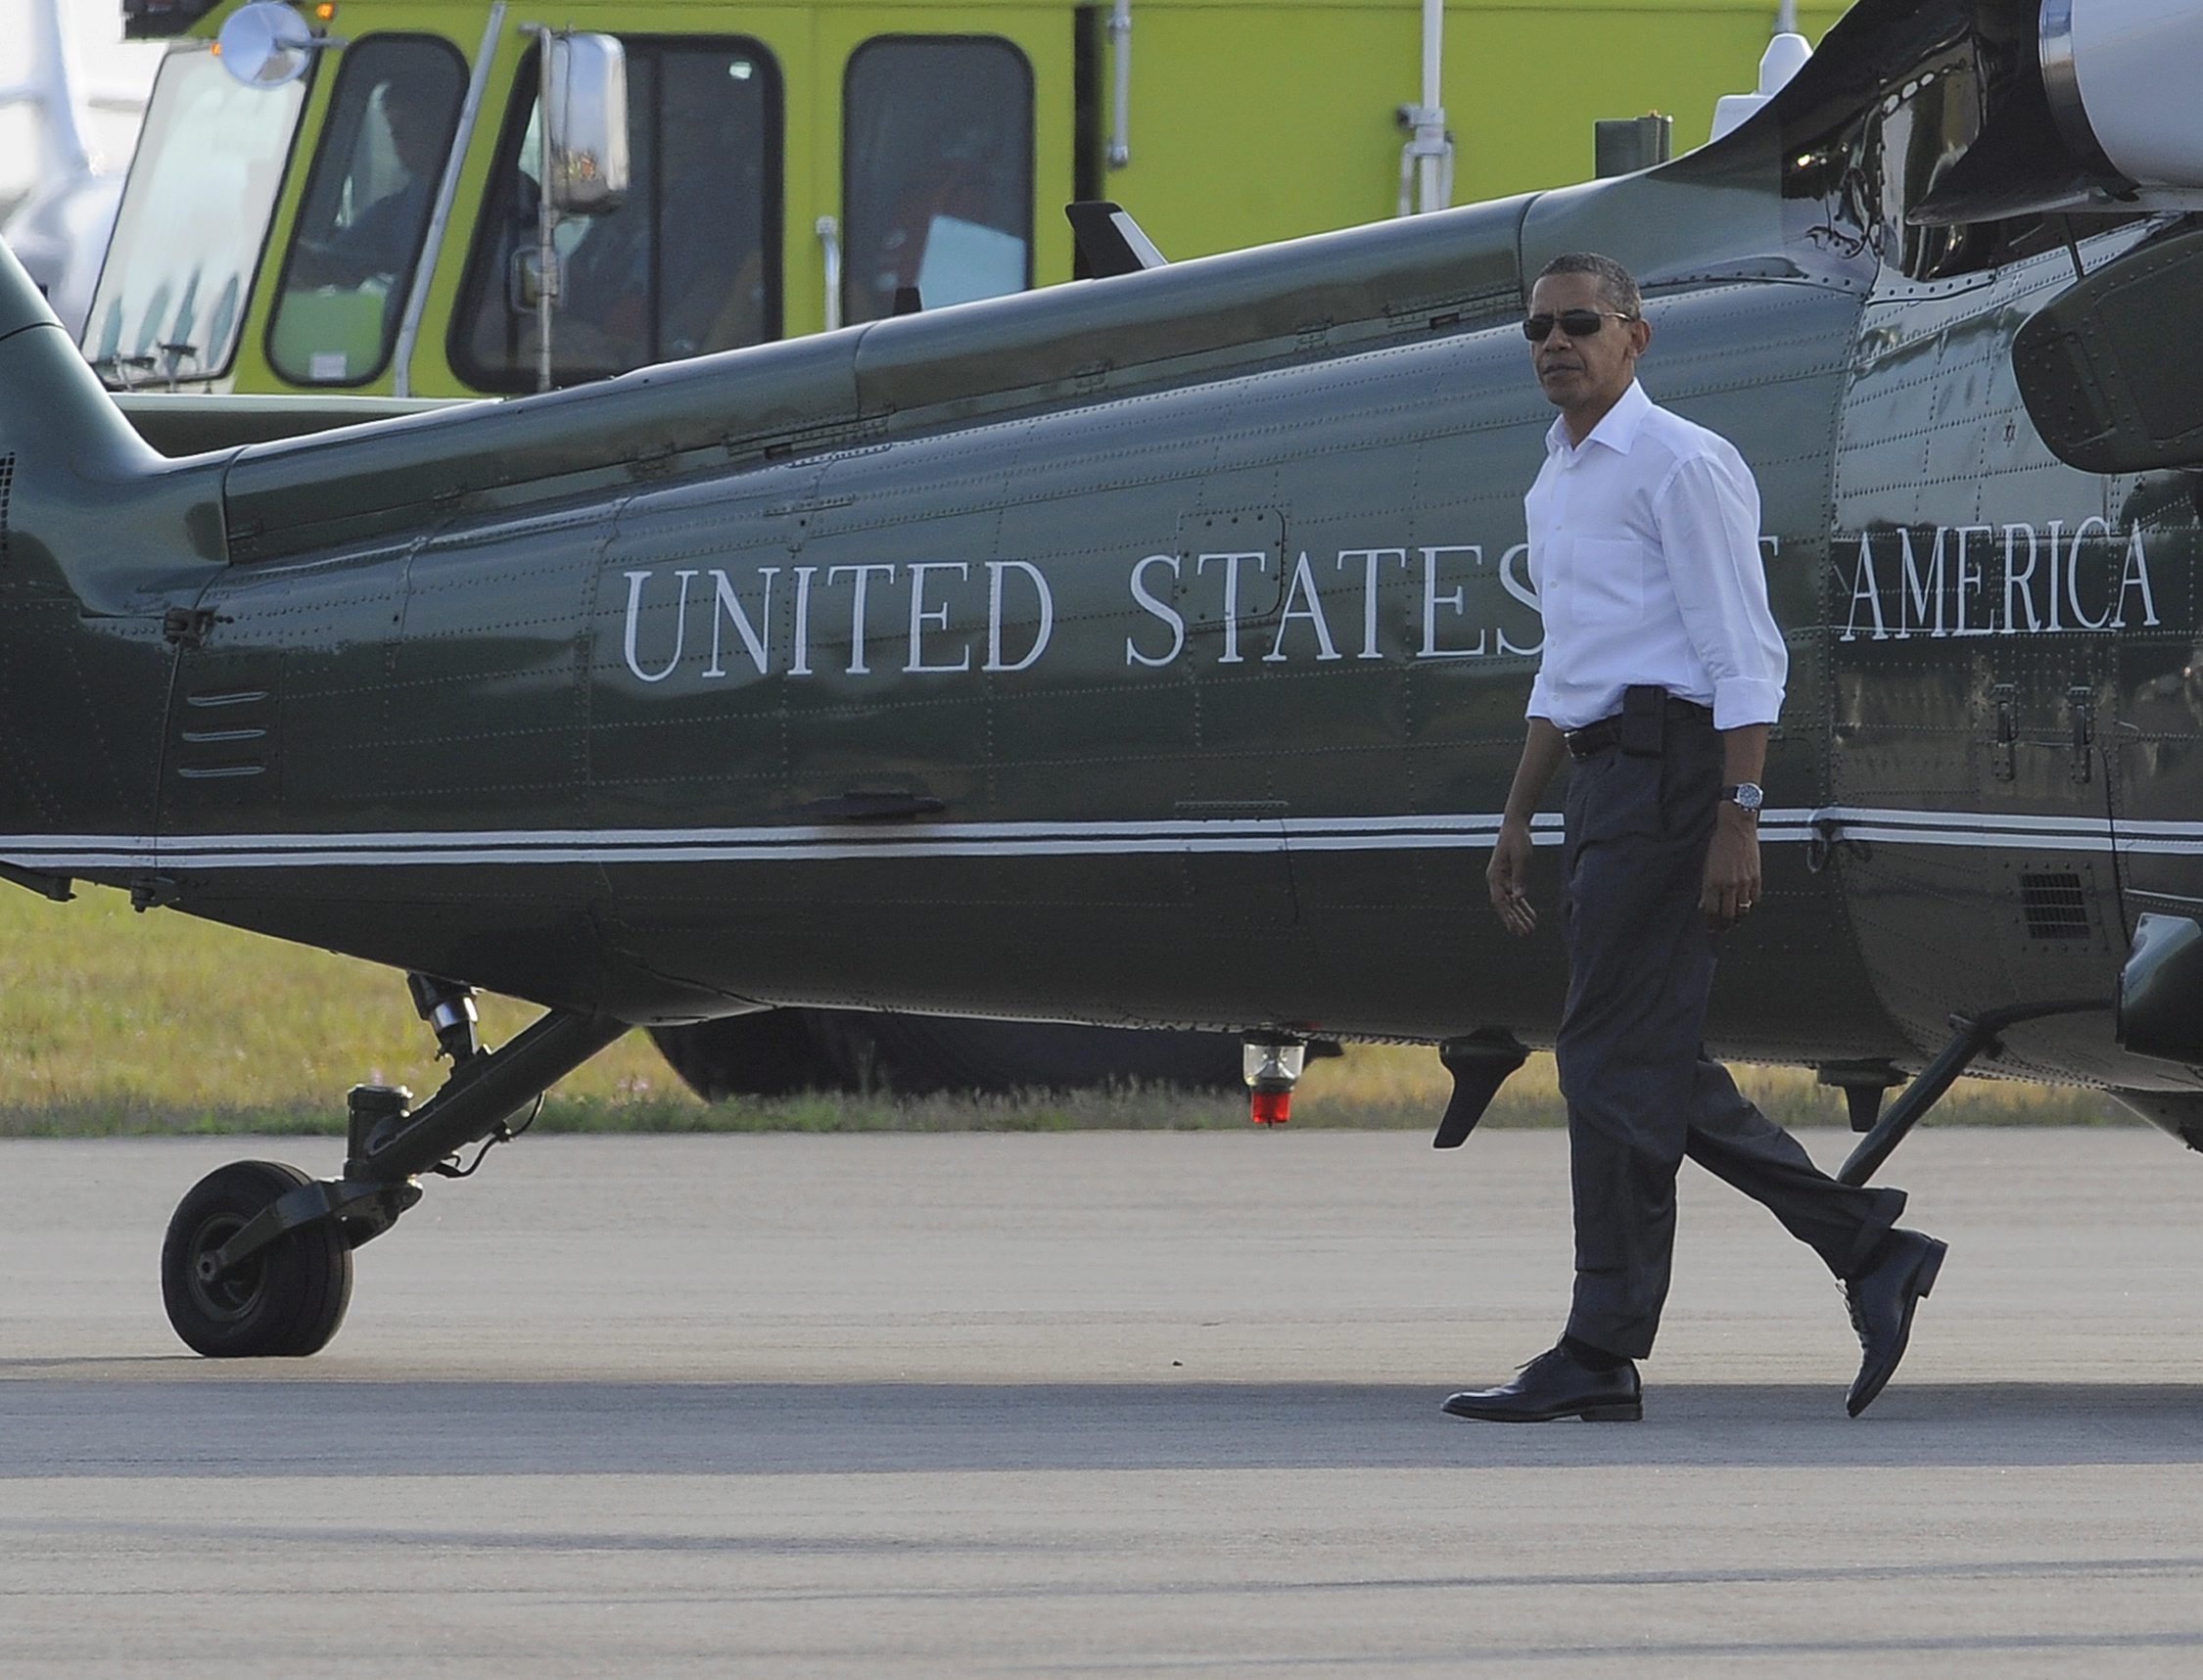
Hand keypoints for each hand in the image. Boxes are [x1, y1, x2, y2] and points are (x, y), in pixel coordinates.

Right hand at [1487, 819, 1537, 936]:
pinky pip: (1516, 895)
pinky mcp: (1510, 877)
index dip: (1507, 916)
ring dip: (1519, 915)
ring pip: (1511, 902)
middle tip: (1524, 933)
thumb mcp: (1521, 858)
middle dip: (1514, 920)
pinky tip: (1530, 914)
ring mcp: (1502, 879)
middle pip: (1505, 905)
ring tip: (1529, 929)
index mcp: (1494, 876)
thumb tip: (1518, 897)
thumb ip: (1519, 878)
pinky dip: (1523, 906)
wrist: (1515, 825)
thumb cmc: (1517, 839)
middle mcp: (1496, 880)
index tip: (1515, 928)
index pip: (1500, 901)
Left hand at [1701, 807, 1760, 929]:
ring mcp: (1744, 883)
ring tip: (1734, 922)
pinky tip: (1746, 906)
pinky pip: (1755, 899)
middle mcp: (1729, 885)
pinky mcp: (1756, 878)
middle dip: (1724, 925)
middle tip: (1722, 929)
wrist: (1737, 827)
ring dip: (1738, 918)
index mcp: (1713, 882)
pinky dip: (1750, 905)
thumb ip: (1706, 887)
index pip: (1712, 911)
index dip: (1711, 923)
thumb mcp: (1706, 865)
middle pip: (1728, 914)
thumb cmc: (1720, 842)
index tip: (1710, 928)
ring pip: (1743, 910)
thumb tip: (1704, 904)